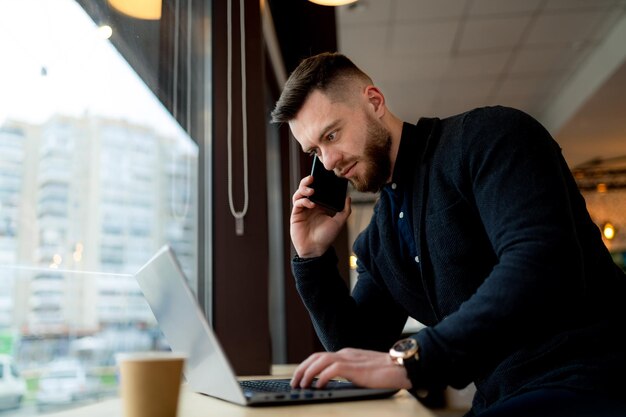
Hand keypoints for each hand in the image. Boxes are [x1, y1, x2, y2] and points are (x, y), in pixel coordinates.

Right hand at [290, 175, 350, 257]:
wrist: (316, 249)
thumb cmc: (327, 237)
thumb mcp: (339, 222)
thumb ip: (345, 210)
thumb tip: (348, 197)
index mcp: (319, 206)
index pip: (317, 190)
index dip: (318, 182)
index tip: (322, 176)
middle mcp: (310, 206)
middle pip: (305, 188)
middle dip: (307, 181)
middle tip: (312, 178)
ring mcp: (302, 210)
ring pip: (299, 194)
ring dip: (303, 189)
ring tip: (311, 190)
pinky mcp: (296, 215)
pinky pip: (297, 203)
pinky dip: (303, 200)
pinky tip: (310, 203)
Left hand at [290, 348, 411, 389]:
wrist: (401, 367)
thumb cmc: (385, 371)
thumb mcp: (362, 371)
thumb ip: (349, 373)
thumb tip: (334, 383)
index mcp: (346, 354)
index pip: (320, 356)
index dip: (307, 366)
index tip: (299, 377)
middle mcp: (345, 353)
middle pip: (316, 357)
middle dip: (302, 369)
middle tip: (294, 382)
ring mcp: (350, 359)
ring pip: (321, 361)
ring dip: (308, 373)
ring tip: (302, 385)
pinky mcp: (355, 368)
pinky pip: (332, 369)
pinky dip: (322, 377)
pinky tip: (318, 386)